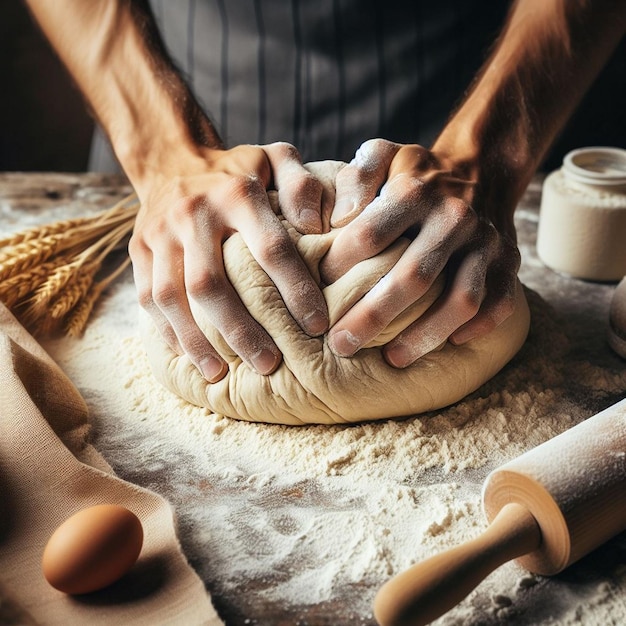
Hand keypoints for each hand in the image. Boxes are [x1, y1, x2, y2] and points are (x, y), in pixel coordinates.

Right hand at [129, 142, 329, 380]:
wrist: (172, 158)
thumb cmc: (237, 169)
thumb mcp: (275, 158)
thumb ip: (302, 185)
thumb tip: (319, 227)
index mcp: (236, 193)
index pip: (271, 249)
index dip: (295, 290)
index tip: (317, 325)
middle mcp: (193, 214)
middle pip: (212, 284)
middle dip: (241, 331)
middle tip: (268, 364)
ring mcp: (159, 234)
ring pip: (173, 297)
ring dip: (197, 340)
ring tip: (220, 374)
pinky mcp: (138, 250)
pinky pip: (148, 298)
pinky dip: (168, 331)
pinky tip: (189, 356)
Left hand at [320, 138, 520, 367]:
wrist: (480, 171)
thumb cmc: (416, 175)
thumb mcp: (383, 157)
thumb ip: (356, 176)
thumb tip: (337, 217)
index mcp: (415, 191)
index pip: (369, 236)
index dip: (339, 268)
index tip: (318, 291)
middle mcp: (454, 217)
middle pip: (412, 277)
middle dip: (372, 316)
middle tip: (342, 345)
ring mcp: (486, 243)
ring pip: (460, 300)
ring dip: (425, 335)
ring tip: (393, 358)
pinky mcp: (509, 263)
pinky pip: (498, 305)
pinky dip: (475, 329)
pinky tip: (448, 343)